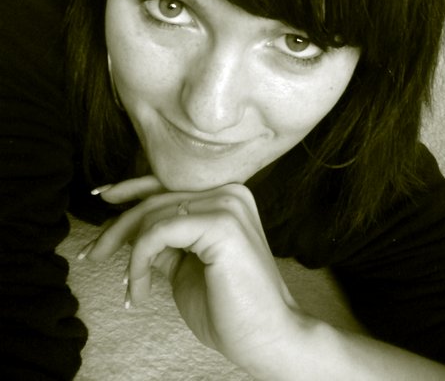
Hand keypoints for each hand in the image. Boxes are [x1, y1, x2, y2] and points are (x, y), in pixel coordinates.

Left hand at [84, 178, 301, 370]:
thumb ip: (165, 243)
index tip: (100, 196)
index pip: (169, 186)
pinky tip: (138, 291)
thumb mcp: (186, 267)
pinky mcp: (221, 223)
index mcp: (226, 198)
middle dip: (117, 228)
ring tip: (129, 289)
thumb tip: (130, 230)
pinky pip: (158, 234)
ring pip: (153, 216)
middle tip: (93, 255)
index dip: (130, 189)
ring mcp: (227, 204)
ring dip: (129, 254)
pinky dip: (139, 262)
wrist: (268, 340)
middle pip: (156, 201)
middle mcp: (229, 192)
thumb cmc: (229, 309)